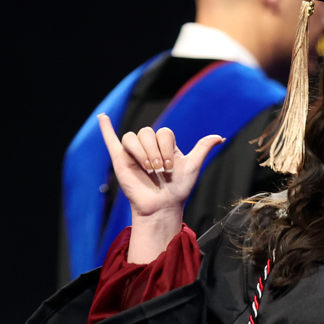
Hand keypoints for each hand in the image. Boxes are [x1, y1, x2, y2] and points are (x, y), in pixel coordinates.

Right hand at [98, 114, 222, 262]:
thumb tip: (220, 137)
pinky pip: (111, 140)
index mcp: (164, 144)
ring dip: (141, 152)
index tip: (171, 167)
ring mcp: (133, 152)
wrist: (162, 206)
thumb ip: (203, 148)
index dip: (167, 147)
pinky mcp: (120, 159)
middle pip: (146, 133)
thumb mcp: (193, 166)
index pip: (163, 132)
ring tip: (148, 169)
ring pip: (132, 137)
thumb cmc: (178, 188)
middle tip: (159, 170)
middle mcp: (148, 146)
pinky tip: (103, 117)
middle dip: (154, 151)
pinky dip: (106, 128)